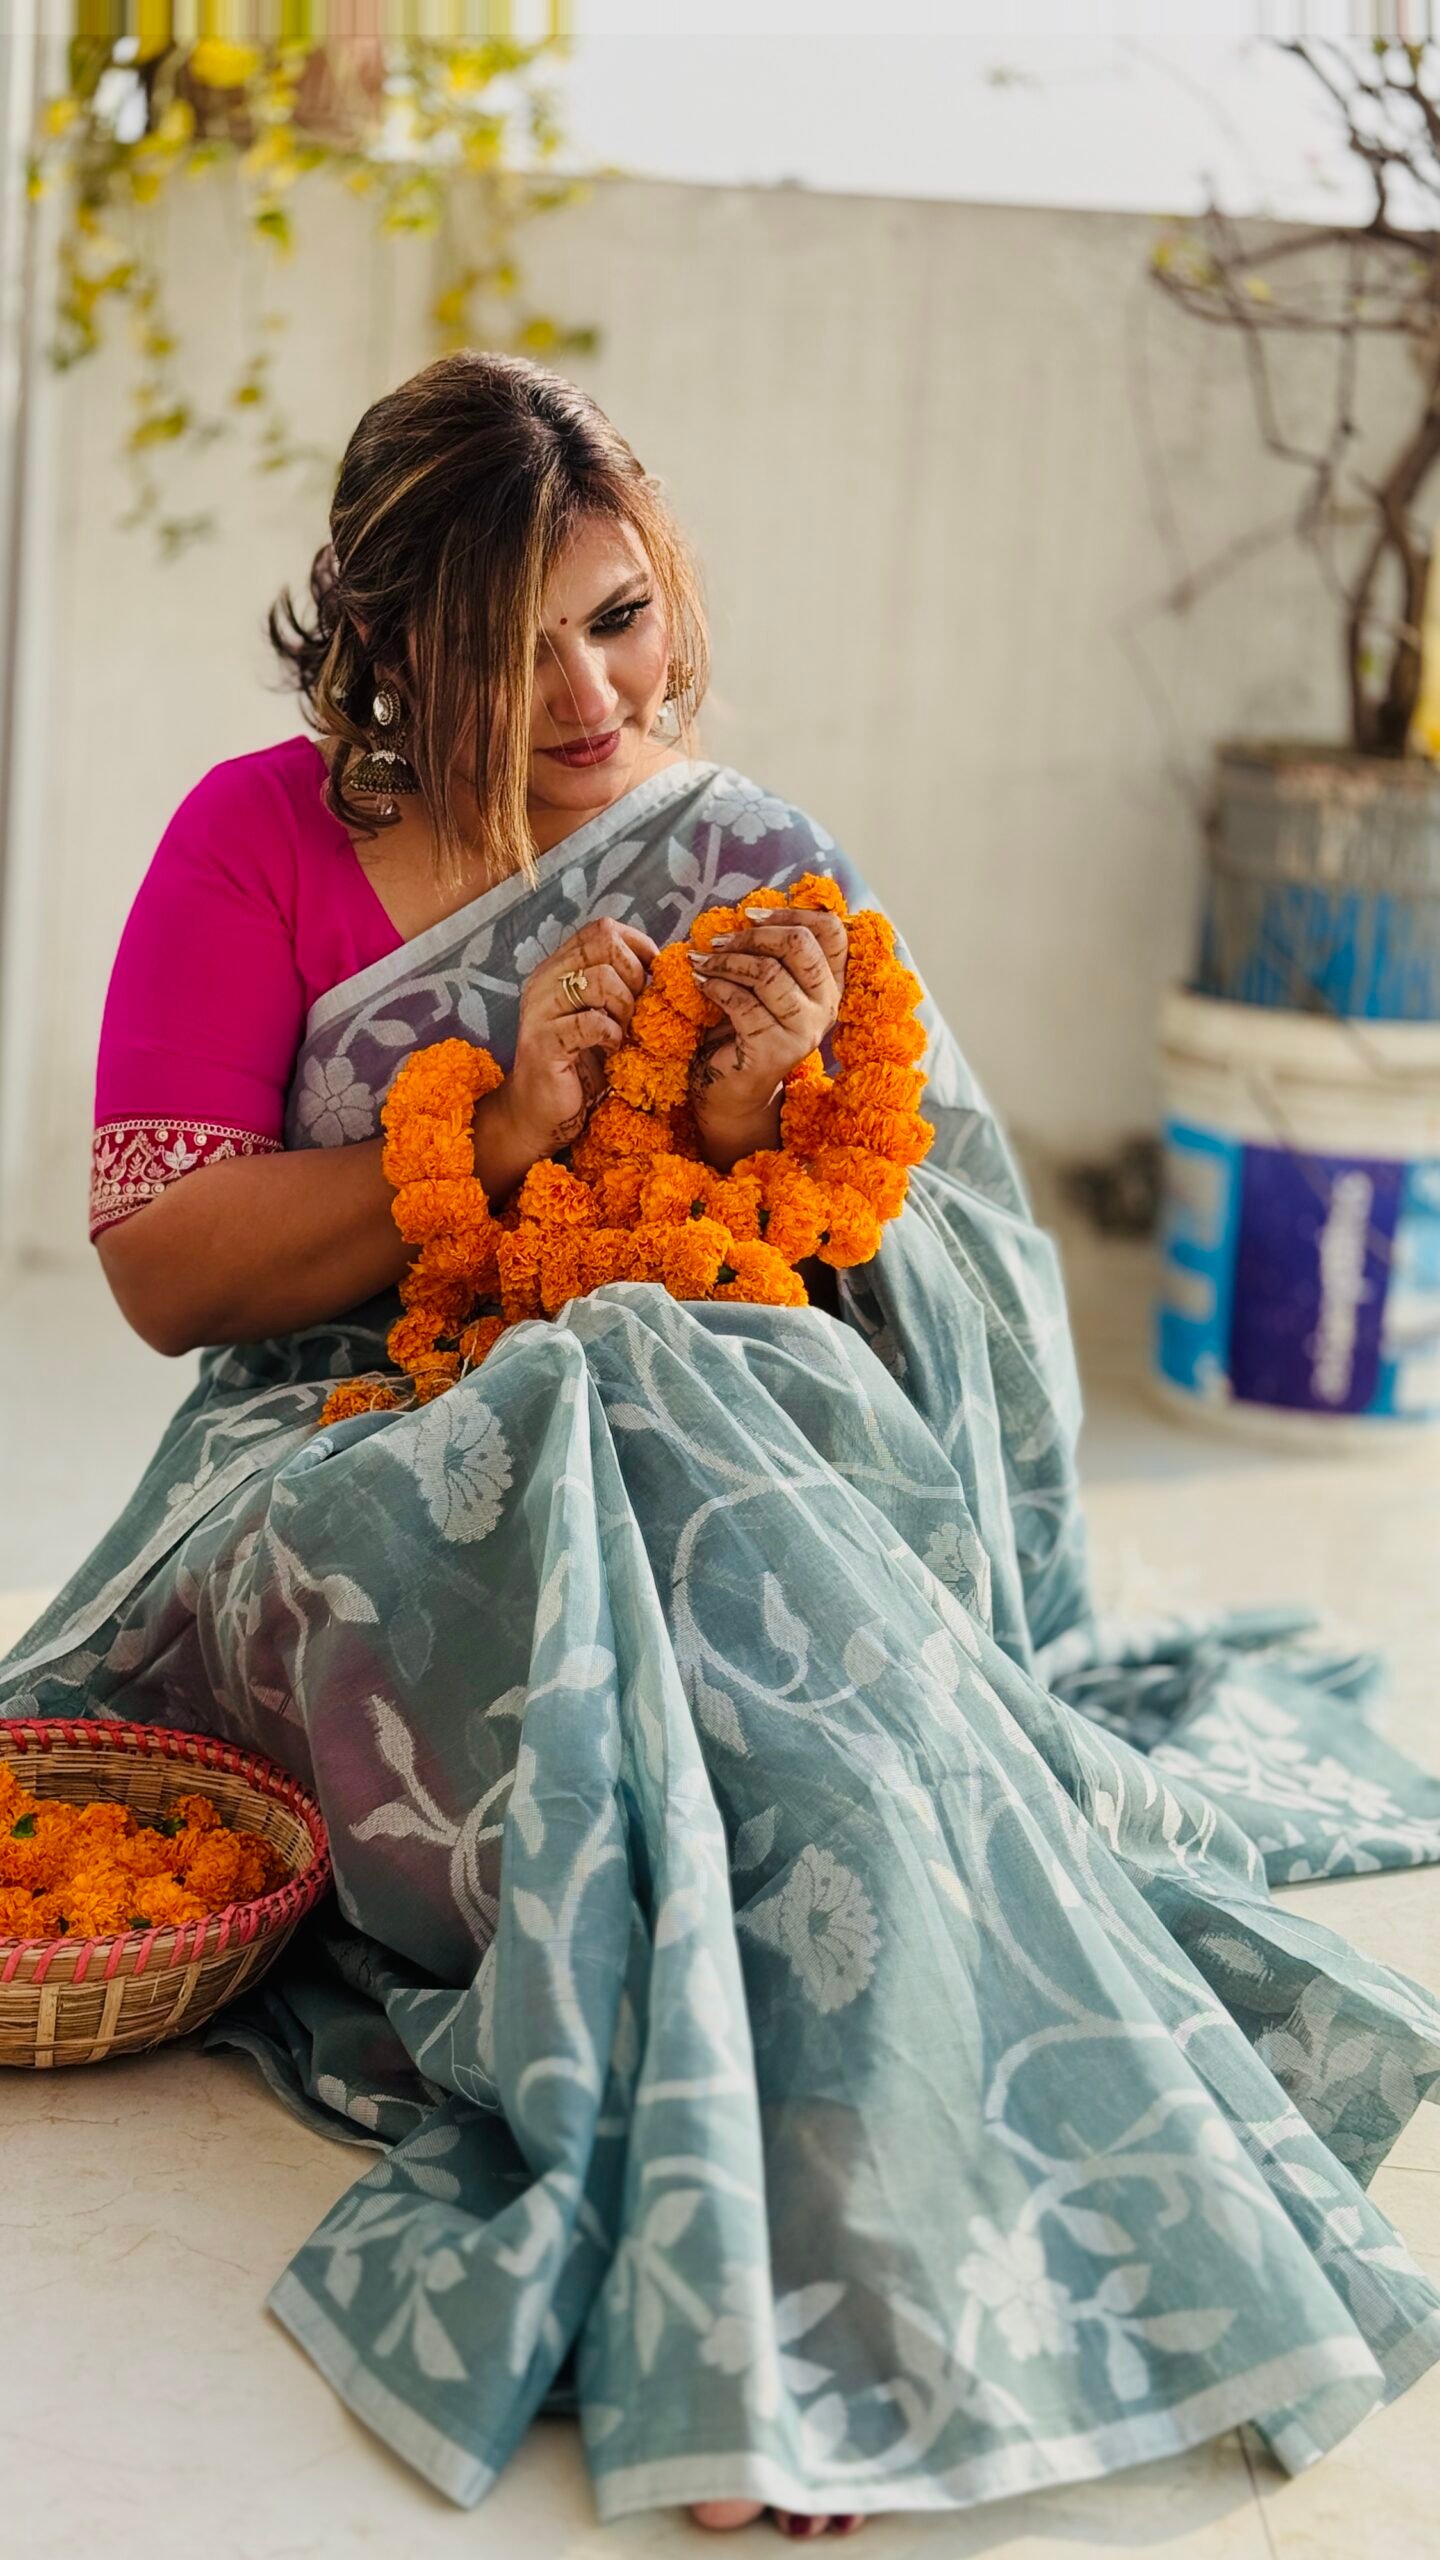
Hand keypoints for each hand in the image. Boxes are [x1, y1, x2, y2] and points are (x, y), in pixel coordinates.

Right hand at [500, 916, 658, 1163]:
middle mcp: (544, 980)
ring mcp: (540, 1010)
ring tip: (622, 1032)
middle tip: (634, 1012)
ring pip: (601, 980)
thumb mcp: (603, 1015)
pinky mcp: (544, 1043)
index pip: (601, 929)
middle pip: (604, 944)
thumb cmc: (581, 1065)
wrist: (541, 1113)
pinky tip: (610, 1050)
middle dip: (634, 977)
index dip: (637, 946)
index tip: (651, 978)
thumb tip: (663, 964)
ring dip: (625, 1008)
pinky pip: (591, 1022)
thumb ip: (621, 985)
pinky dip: (612, 1035)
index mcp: (558, 968)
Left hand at [689, 905, 846, 1162]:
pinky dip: (715, 987)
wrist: (731, 1091)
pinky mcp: (775, 1049)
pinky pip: (743, 1003)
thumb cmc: (744, 1030)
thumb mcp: (764, 985)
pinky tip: (700, 984)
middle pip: (800, 944)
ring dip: (726, 961)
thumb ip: (770, 953)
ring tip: (701, 962)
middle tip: (718, 941)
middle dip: (753, 935)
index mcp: (830, 983)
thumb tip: (750, 910)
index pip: (832, 930)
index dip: (792, 913)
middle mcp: (826, 1006)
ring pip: (768, 973)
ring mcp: (804, 1030)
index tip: (750, 916)